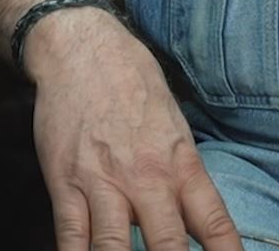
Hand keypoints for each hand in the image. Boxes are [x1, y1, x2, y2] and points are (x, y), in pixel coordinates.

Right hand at [27, 8, 242, 250]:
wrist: (81, 49)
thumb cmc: (131, 80)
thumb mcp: (174, 122)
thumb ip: (182, 168)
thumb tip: (192, 209)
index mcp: (180, 162)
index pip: (213, 223)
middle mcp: (146, 178)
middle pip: (167, 247)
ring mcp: (103, 183)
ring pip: (116, 249)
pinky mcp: (66, 183)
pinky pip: (72, 237)